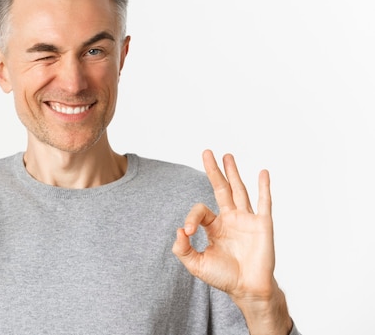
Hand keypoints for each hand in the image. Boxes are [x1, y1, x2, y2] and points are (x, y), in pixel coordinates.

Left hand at [172, 150, 292, 333]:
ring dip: (233, 172)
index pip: (200, 210)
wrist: (247, 290)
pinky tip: (263, 173)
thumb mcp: (196, 264)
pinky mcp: (263, 225)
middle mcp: (231, 219)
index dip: (191, 218)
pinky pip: (264, 203)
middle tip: (206, 152)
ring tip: (227, 155)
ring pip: (239, 190)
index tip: (188, 232)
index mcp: (215, 227)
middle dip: (213, 170)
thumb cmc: (224, 278)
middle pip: (221, 189)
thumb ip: (182, 249)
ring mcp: (247, 220)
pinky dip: (264, 187)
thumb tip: (179, 230)